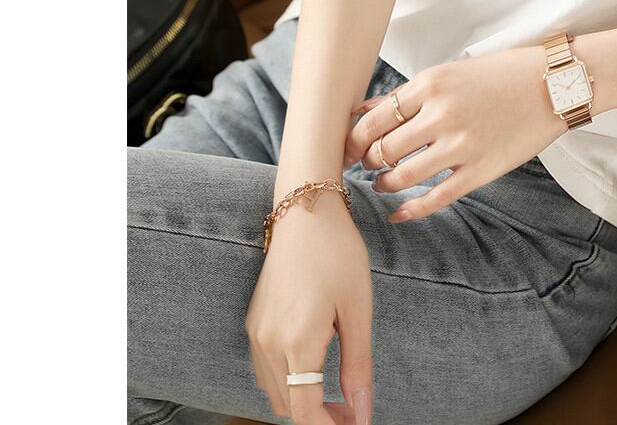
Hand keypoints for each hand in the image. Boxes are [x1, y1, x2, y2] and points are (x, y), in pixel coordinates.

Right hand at [245, 190, 372, 423]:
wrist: (305, 213)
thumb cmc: (338, 254)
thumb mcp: (358, 308)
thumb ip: (358, 364)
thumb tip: (362, 412)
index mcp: (297, 341)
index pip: (305, 412)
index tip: (355, 423)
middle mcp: (268, 343)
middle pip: (287, 407)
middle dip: (318, 417)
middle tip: (353, 408)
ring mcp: (256, 333)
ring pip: (274, 392)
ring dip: (301, 401)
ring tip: (337, 391)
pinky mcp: (253, 323)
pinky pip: (265, 370)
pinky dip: (287, 381)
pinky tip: (315, 365)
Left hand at [343, 46, 566, 222]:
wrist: (553, 84)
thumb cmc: (501, 73)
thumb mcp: (450, 72)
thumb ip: (407, 94)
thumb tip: (362, 112)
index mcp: (431, 83)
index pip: (372, 121)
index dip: (352, 140)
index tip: (348, 148)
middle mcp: (441, 114)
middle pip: (381, 150)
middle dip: (366, 162)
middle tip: (364, 164)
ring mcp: (461, 145)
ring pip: (400, 177)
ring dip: (383, 183)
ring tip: (382, 182)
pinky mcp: (480, 170)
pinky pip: (434, 198)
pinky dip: (410, 210)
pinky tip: (398, 213)